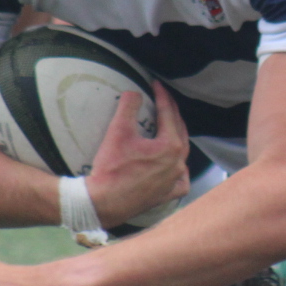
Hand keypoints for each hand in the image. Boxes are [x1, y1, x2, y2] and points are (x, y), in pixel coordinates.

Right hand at [86, 81, 190, 227]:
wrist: (103, 202)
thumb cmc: (111, 168)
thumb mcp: (118, 131)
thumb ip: (128, 107)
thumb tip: (134, 92)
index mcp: (170, 146)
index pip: (168, 114)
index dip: (162, 96)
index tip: (156, 84)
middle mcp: (178, 163)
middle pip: (179, 131)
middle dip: (172, 113)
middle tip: (164, 100)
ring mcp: (174, 180)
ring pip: (182, 154)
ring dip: (177, 138)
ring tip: (169, 128)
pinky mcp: (167, 194)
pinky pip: (181, 181)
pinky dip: (180, 171)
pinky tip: (177, 167)